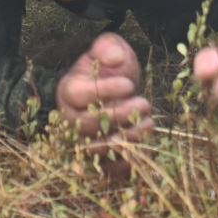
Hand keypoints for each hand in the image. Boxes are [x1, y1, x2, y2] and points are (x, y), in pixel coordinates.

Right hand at [57, 33, 152, 174]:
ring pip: (98, 148)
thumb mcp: (108, 49)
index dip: (105, 91)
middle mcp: (68, 120)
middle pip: (88, 124)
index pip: (80, 94)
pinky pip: (107, 169)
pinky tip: (146, 147)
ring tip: (149, 124)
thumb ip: (108, 48)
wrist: (110, 91)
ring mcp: (80, 142)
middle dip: (119, 115)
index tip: (130, 85)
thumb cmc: (108, 69)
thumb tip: (115, 59)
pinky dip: (126, 162)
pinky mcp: (96, 161)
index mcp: (68, 90)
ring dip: (126, 138)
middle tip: (144, 104)